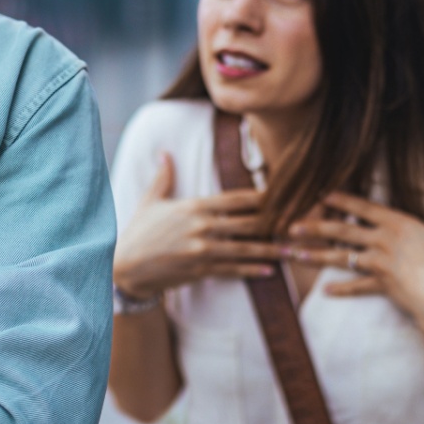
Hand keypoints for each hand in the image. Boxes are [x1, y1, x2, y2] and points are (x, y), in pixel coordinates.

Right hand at [113, 153, 283, 299]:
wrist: (124, 267)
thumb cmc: (138, 232)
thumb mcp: (150, 201)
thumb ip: (163, 177)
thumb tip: (164, 152)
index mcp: (193, 207)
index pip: (235, 199)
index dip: (261, 196)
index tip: (282, 194)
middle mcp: (202, 227)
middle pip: (248, 223)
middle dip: (275, 223)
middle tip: (299, 223)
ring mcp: (202, 251)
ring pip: (245, 249)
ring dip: (271, 250)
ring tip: (293, 251)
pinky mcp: (200, 271)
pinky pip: (233, 270)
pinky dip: (252, 270)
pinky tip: (270, 271)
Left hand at [289, 181, 423, 338]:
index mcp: (397, 224)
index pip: (363, 207)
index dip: (342, 199)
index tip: (320, 194)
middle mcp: (383, 242)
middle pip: (343, 231)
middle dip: (316, 227)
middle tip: (291, 225)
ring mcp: (379, 265)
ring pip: (341, 258)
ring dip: (316, 255)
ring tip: (294, 253)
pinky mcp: (380, 286)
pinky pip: (357, 287)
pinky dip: (342, 290)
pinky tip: (325, 291)